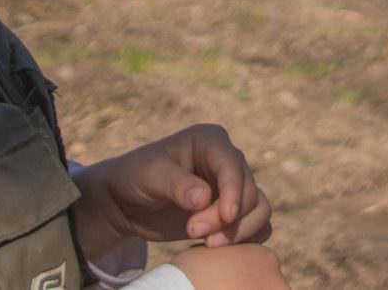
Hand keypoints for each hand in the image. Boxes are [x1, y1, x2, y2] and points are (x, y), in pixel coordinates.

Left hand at [70, 124, 271, 258]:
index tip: (225, 217)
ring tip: (207, 244)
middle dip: (226, 218)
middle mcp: (227, 161)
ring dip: (240, 231)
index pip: (233, 165)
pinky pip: (256, 225)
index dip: (233, 192)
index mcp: (210, 141)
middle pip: (248, 192)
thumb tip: (204, 199)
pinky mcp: (231, 211)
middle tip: (193, 232)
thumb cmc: (137, 178)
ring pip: (259, 209)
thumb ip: (178, 185)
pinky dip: (245, 239)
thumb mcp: (152, 176)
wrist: (128, 202)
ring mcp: (232, 187)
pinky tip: (215, 246)